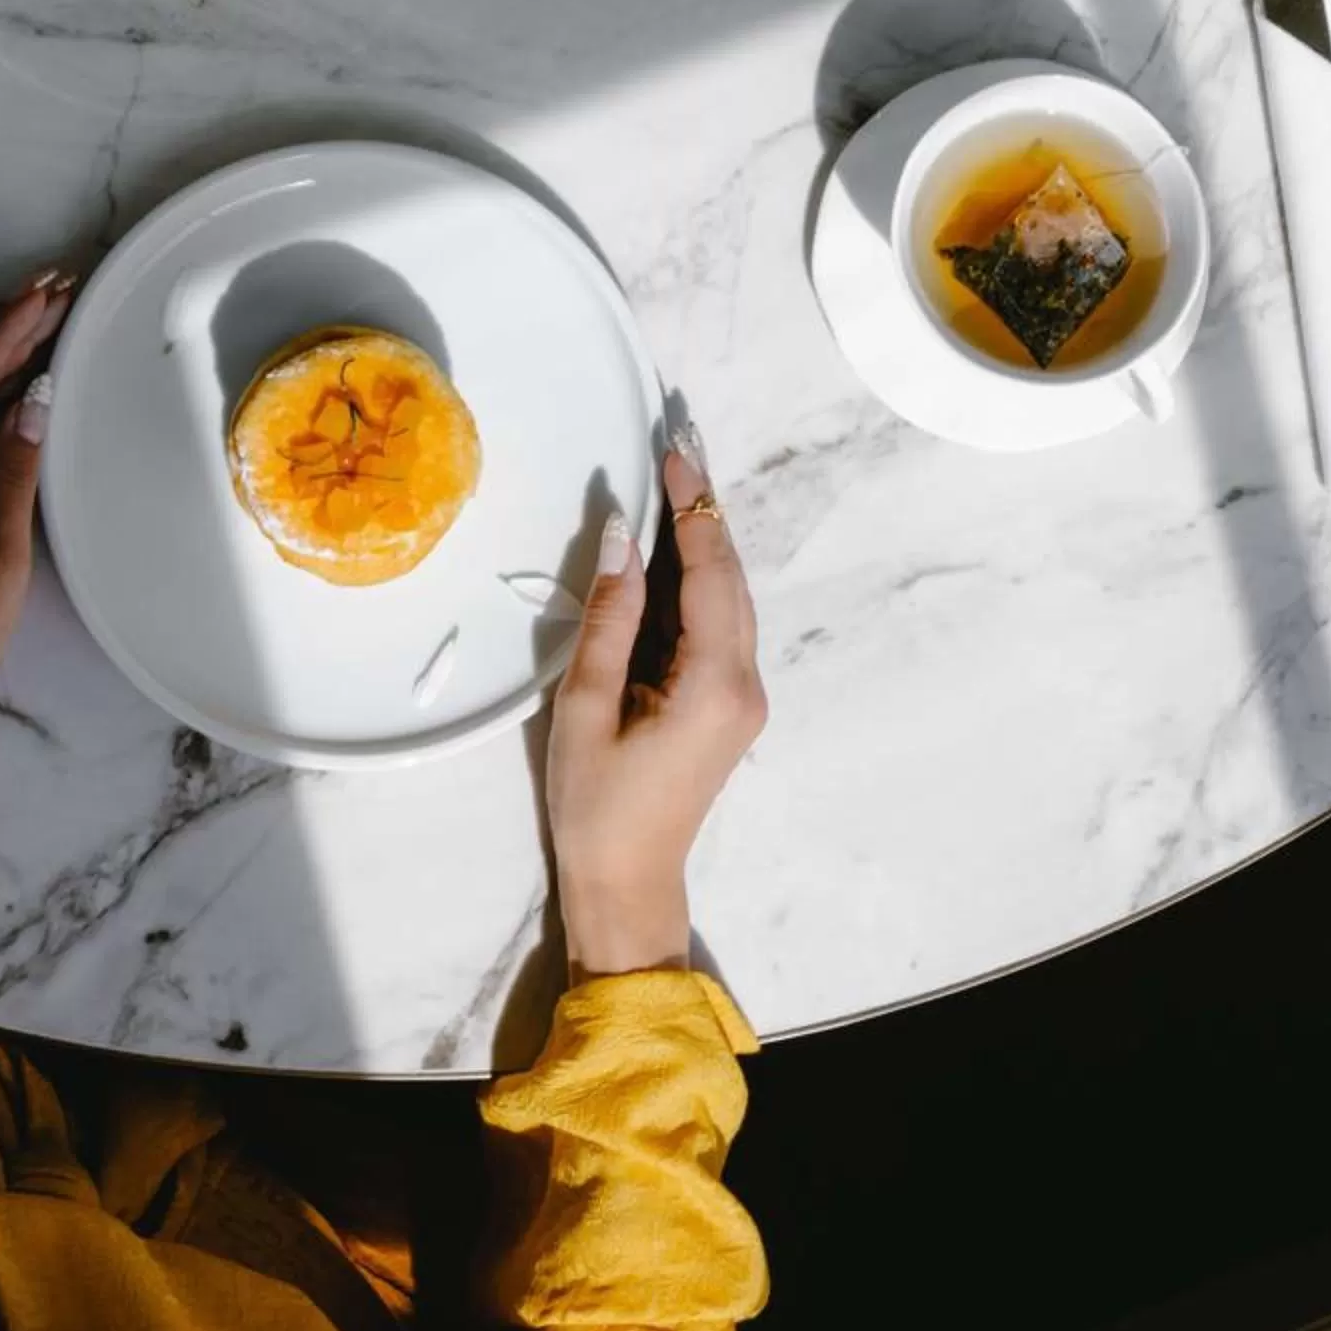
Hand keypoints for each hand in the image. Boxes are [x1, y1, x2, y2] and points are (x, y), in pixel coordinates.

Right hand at [546, 430, 766, 977]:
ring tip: (677, 483)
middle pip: (732, 578)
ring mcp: (745, 697)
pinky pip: (722, 626)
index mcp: (714, 683)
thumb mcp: (585, 706)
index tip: (674, 454)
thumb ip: (608, 618)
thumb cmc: (596, 805)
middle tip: (679, 446)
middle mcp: (746, 683)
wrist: (629, 883)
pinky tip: (676, 553)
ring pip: (732, 600)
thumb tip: (618, 539)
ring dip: (706, 543)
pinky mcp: (730, 706)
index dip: (692, 510)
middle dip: (706, 512)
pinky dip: (702, 581)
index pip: (710, 573)